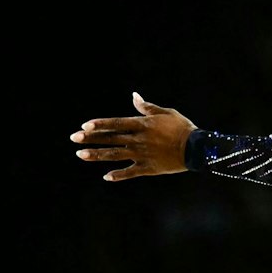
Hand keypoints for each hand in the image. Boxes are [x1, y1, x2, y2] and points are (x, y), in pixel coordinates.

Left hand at [71, 93, 197, 180]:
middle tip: (74, 138)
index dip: (100, 124)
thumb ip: (147, 107)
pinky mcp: (148, 168)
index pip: (117, 123)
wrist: (197, 148)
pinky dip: (118, 175)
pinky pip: (130, 172)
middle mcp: (139, 140)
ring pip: (115, 155)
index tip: (85, 126)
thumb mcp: (166, 113)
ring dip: (97, 155)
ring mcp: (142, 155)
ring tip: (80, 155)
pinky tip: (106, 176)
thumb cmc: (182, 127)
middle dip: (91, 138)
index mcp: (143, 125)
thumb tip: (134, 96)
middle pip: (111, 139)